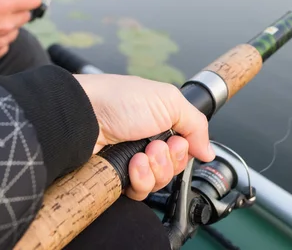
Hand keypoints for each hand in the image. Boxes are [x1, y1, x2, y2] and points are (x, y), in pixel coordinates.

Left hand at [74, 74, 214, 200]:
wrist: (83, 115)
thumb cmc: (119, 100)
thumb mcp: (170, 100)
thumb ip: (197, 125)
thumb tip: (208, 151)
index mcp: (160, 121)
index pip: (185, 148)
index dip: (184, 150)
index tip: (177, 141)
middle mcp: (147, 141)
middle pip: (174, 167)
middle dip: (168, 159)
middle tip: (155, 145)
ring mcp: (132, 160)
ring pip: (159, 182)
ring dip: (154, 169)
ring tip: (140, 155)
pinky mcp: (118, 177)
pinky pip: (140, 191)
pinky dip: (140, 180)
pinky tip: (132, 165)